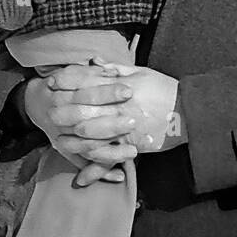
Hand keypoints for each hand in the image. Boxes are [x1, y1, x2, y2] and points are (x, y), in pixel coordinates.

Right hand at [23, 77, 130, 184]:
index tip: (129, 91)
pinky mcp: (66, 152)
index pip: (86, 95)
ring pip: (87, 149)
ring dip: (111, 152)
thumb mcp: (73, 73)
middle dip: (111, 124)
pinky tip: (120, 175)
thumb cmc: (62, 85)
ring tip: (133, 150)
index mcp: (62, 96)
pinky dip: (101, 172)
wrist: (37, 102)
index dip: (107, 93)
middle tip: (133, 122)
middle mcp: (60, 119)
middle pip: (86, 125)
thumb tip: (113, 72)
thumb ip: (92, 73)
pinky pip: (84, 165)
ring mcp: (63, 138)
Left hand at [44, 64, 183, 154]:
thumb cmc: (163, 88)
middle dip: (65, 110)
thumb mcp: (141, 72)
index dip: (67, 81)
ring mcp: (124, 126)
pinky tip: (81, 175)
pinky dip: (94, 168)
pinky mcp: (131, 145)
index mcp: (121, 84)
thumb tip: (94, 61)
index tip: (52, 82)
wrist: (187, 111)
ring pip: (92, 133)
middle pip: (85, 107)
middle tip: (49, 112)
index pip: (87, 81)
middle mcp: (120, 104)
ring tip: (58, 139)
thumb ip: (115, 68)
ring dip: (73, 137)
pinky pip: (109, 158)